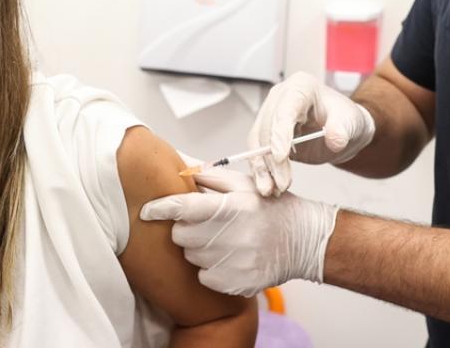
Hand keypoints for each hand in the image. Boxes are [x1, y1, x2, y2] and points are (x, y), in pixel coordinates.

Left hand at [140, 168, 338, 295]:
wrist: (303, 240)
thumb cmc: (270, 208)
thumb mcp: (242, 183)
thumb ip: (208, 175)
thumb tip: (178, 166)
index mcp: (230, 207)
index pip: (182, 207)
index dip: (160, 208)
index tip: (146, 210)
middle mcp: (230, 236)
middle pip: (180, 235)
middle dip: (185, 227)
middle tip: (205, 222)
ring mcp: (232, 263)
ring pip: (190, 256)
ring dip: (198, 247)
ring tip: (221, 239)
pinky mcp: (235, 284)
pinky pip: (203, 276)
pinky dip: (209, 268)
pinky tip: (228, 257)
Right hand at [248, 71, 375, 195]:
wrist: (343, 131)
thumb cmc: (347, 120)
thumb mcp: (352, 122)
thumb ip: (343, 129)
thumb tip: (334, 140)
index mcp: (301, 87)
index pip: (285, 110)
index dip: (280, 133)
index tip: (281, 157)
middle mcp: (281, 97)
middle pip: (268, 128)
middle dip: (272, 159)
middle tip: (282, 184)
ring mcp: (271, 114)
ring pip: (258, 142)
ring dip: (262, 168)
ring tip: (271, 190)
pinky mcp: (267, 133)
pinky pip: (258, 151)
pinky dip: (262, 170)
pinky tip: (268, 186)